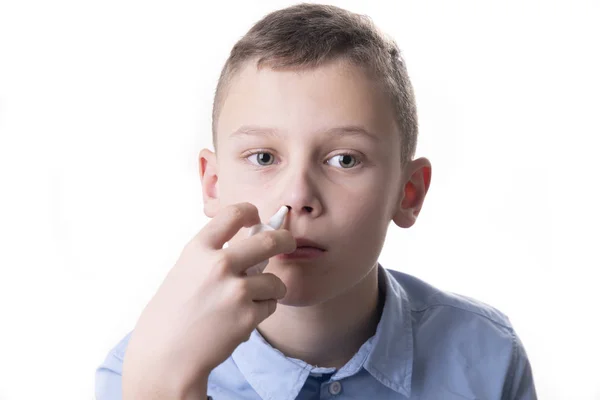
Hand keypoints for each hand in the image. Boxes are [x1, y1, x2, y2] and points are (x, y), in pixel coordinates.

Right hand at [122, 202, 295, 398]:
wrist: (165, 356)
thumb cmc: (172, 314)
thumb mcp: (186, 271)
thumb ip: (213, 255)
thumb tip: (251, 239)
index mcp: (199, 249)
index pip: (233, 213)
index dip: (250, 211)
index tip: (257, 217)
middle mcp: (218, 265)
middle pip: (270, 240)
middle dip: (285, 240)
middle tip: (288, 243)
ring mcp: (235, 290)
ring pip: (275, 281)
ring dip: (270, 290)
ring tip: (248, 302)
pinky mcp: (247, 316)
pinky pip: (270, 306)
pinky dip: (261, 312)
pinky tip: (240, 320)